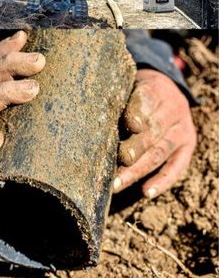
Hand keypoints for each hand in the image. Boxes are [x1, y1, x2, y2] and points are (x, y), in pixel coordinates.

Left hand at [114, 69, 195, 197]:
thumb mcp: (127, 85)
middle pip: (153, 131)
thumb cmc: (134, 90)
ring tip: (117, 183)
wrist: (165, 88)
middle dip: (135, 148)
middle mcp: (173, 109)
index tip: (129, 124)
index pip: (146, 101)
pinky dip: (162, 181)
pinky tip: (146, 193)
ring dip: (138, 170)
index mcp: (156, 90)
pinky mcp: (187, 147)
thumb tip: (89, 114)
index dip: (137, 113)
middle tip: (119, 160)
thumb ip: (115, 98)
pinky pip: (176, 167)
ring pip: (160, 152)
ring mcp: (182, 130)